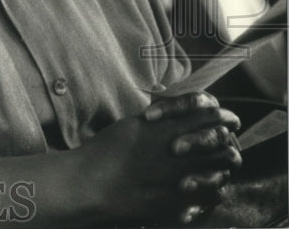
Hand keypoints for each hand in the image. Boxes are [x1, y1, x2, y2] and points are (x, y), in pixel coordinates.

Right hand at [74, 94, 241, 225]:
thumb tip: (178, 116)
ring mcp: (183, 179)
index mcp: (168, 129)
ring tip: (214, 167)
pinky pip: (210, 198)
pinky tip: (200, 188)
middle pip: (222, 142)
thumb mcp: (132, 125)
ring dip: (221, 167)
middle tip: (223, 141)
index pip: (209, 115)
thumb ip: (160, 121)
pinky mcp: (180, 204)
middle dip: (225, 140)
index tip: (220, 118)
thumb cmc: (105, 152)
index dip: (219, 115)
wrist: (92, 185)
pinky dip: (210, 192)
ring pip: (222, 171)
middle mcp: (180, 153)